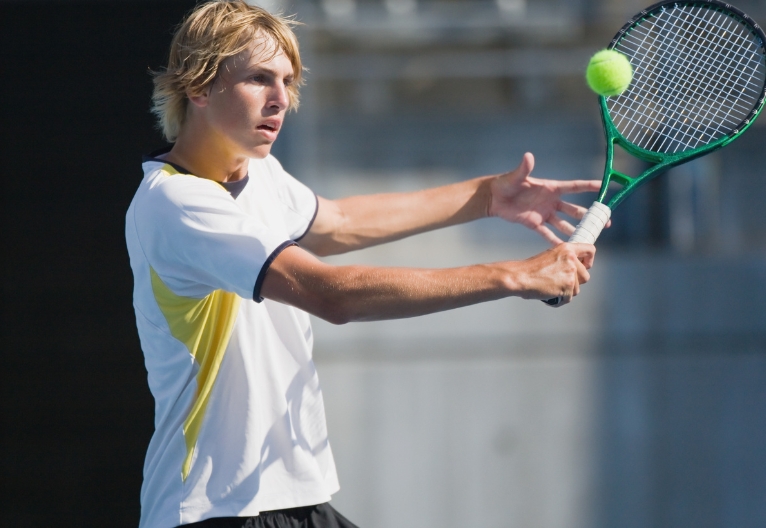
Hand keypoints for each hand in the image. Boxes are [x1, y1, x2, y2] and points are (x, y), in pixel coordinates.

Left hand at [488, 152, 603, 244]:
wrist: (494, 198)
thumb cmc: (505, 183)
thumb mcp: (516, 176)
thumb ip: (524, 168)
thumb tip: (528, 156)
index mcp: (551, 187)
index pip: (574, 187)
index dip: (589, 186)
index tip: (604, 186)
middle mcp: (551, 201)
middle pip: (574, 209)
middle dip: (589, 216)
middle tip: (604, 223)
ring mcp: (544, 213)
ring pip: (564, 224)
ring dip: (576, 230)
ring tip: (588, 239)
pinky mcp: (534, 223)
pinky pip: (548, 234)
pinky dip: (556, 241)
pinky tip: (566, 247)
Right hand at [513, 243, 595, 305]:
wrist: (520, 277)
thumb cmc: (530, 269)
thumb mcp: (551, 255)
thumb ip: (565, 259)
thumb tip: (575, 269)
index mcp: (567, 248)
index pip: (590, 251)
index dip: (589, 261)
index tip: (585, 266)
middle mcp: (571, 259)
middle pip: (586, 276)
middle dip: (575, 282)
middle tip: (560, 282)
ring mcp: (570, 273)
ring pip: (577, 289)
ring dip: (566, 291)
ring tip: (551, 287)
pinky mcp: (568, 287)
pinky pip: (568, 298)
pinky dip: (559, 299)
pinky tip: (549, 294)